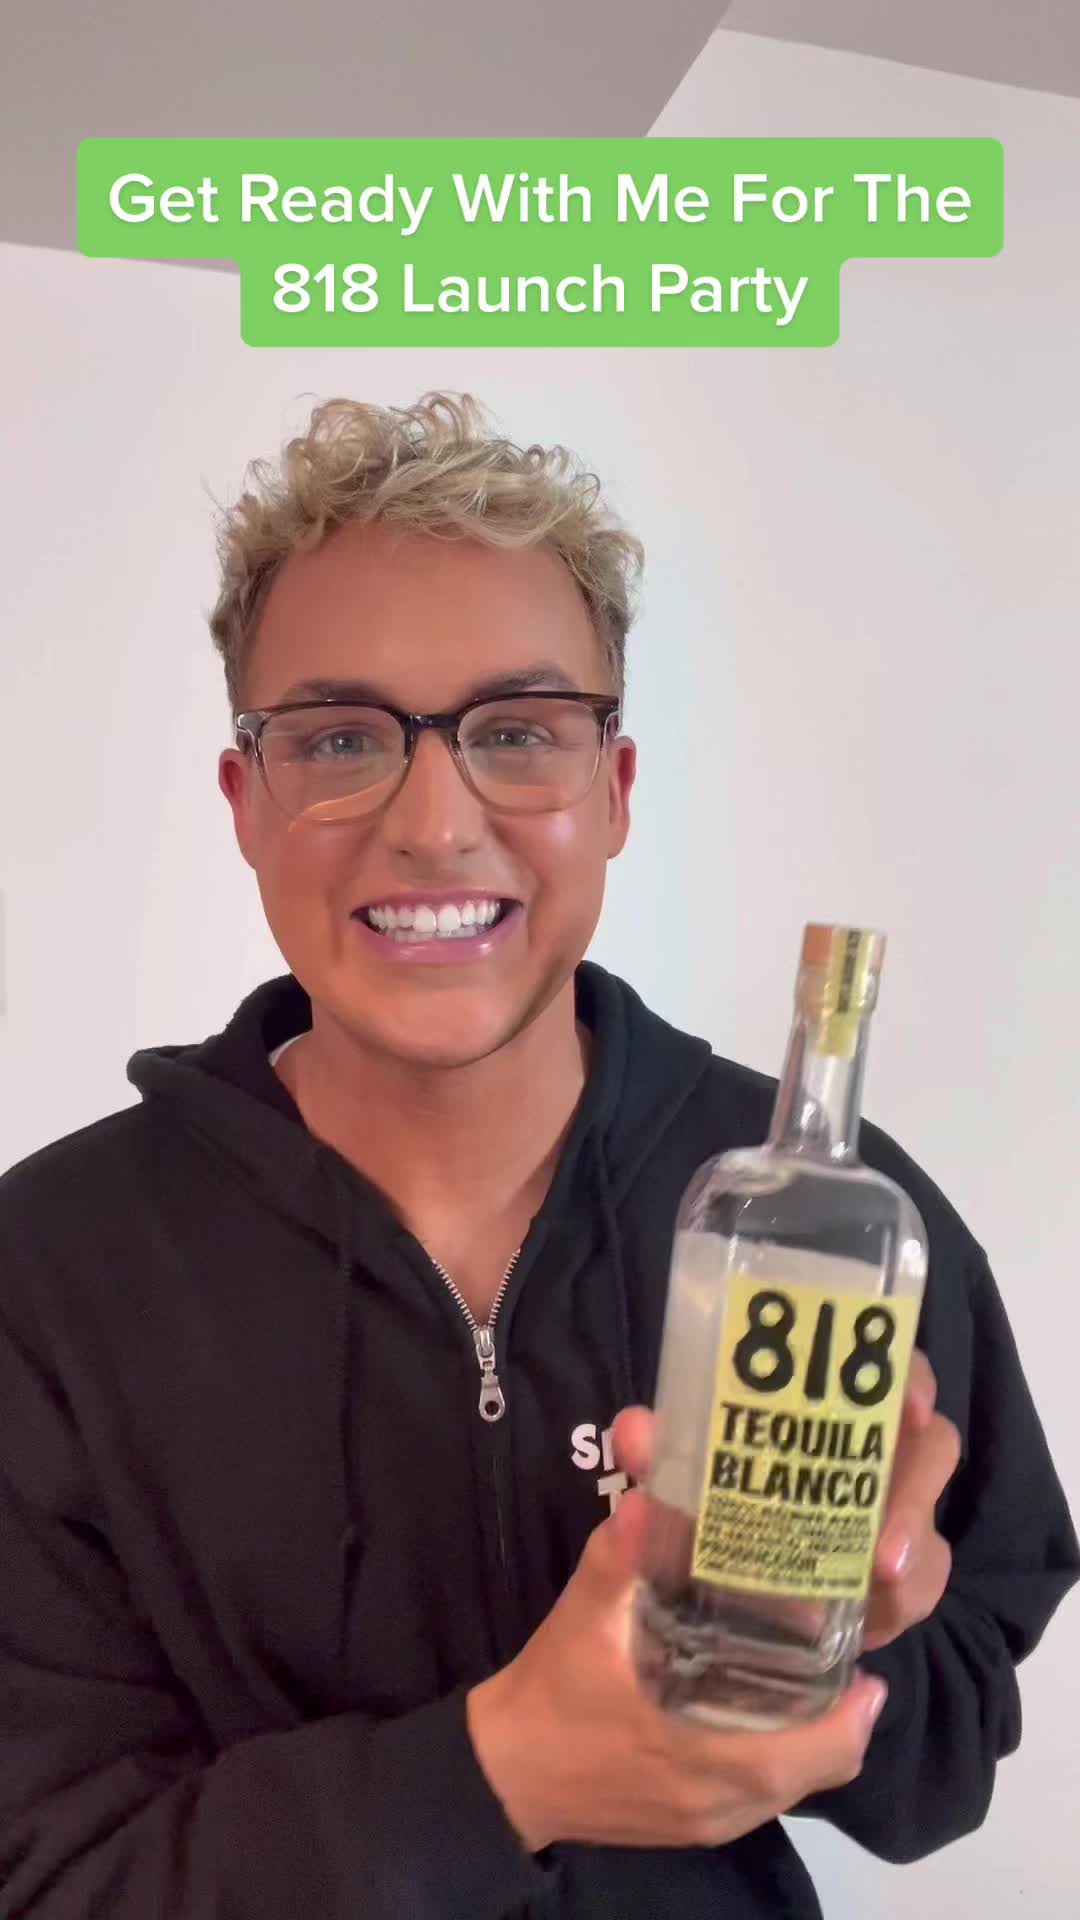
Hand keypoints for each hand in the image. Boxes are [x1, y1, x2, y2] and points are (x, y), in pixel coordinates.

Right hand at [466, 1486, 886, 1853]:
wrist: (503, 1773)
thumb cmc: (551, 1694)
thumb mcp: (584, 1617)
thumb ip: (623, 1557)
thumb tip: (653, 1494)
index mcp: (708, 1756)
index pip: (817, 1752)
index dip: (852, 1713)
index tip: (866, 1665)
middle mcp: (721, 1801)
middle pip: (819, 1772)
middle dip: (843, 1720)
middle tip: (843, 1658)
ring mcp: (706, 1821)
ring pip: (791, 1789)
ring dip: (813, 1742)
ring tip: (813, 1677)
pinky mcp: (690, 1826)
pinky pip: (758, 1799)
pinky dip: (777, 1760)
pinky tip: (761, 1712)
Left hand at [615, 1348, 961, 1658]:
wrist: (679, 1612)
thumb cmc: (683, 1518)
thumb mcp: (665, 1485)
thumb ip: (655, 1457)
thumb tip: (637, 1430)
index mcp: (821, 1413)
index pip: (886, 1371)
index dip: (908, 1377)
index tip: (906, 1403)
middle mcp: (868, 1460)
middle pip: (931, 1448)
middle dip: (916, 1487)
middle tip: (886, 1541)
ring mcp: (888, 1526)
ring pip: (932, 1531)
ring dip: (911, 1555)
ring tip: (879, 1581)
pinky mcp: (888, 1588)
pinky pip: (917, 1590)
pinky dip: (898, 1604)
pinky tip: (868, 1619)